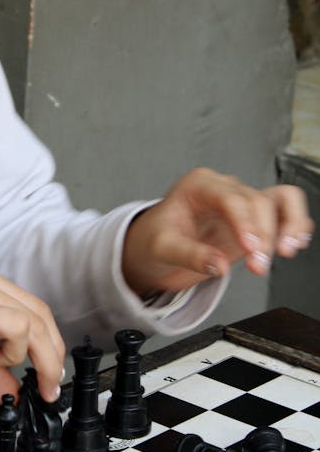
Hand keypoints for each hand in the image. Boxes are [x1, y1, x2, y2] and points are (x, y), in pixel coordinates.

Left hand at [121, 167, 312, 297]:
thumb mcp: (162, 248)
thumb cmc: (155, 239)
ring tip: (287, 250)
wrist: (155, 247)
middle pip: (257, 202)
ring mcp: (242, 203)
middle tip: (257, 266)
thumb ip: (190, 255)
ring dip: (289, 225)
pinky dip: (295, 224)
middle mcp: (223, 189)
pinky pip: (285, 211)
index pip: (229, 198)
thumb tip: (218, 265)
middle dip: (263, 235)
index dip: (244, 222)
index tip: (250, 248)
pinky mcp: (254, 219)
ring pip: (279, 200)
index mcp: (198, 186)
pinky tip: (295, 241)